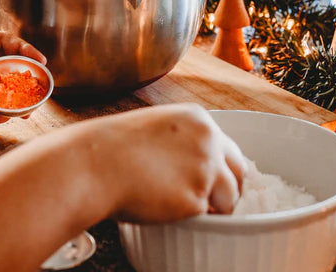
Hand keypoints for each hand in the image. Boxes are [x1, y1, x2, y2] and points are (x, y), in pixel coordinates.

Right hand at [81, 103, 246, 219]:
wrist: (95, 163)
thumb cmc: (116, 146)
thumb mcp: (156, 127)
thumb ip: (183, 140)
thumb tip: (196, 163)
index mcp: (198, 119)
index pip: (227, 147)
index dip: (222, 167)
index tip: (217, 180)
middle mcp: (208, 140)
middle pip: (239, 171)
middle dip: (231, 189)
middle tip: (218, 202)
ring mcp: (205, 168)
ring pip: (229, 197)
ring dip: (216, 206)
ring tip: (186, 206)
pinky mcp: (195, 197)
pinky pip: (204, 213)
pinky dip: (192, 216)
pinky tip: (167, 207)